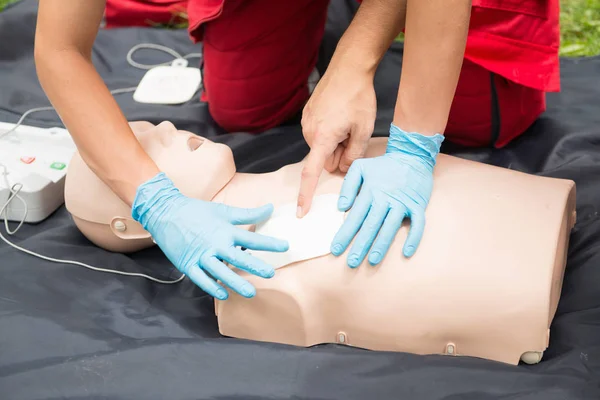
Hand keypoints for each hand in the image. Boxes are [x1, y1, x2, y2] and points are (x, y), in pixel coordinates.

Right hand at [132, 173, 288, 299]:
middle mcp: (214, 244)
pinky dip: (212, 287)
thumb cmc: (197, 211)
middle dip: (255, 266)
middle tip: (270, 274)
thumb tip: (270, 208)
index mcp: (224, 230)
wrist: (165, 213)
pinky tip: (224, 294)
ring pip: (220, 272)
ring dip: (235, 283)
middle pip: (237, 257)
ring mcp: (200, 255)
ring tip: (250, 293)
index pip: (251, 238)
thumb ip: (248, 214)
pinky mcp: (187, 264)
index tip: (285, 246)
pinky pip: (201, 279)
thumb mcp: (224, 211)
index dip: (269, 243)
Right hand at [297, 66, 375, 216]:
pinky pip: (319, 134)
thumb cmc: (358, 97)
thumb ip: (354, 155)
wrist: (348, 67)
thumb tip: (344, 169)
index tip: (301, 211)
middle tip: (354, 136)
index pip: (311, 173)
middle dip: (338, 155)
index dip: (306, 194)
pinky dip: (331, 132)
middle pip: (324, 160)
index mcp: (322, 138)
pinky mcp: (308, 115)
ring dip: (335, 143)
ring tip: (348, 122)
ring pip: (322, 147)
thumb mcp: (363, 129)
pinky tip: (341, 115)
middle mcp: (309, 132)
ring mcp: (306, 123)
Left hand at [330, 124, 443, 266]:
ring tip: (373, 261)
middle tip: (352, 262)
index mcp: (370, 191)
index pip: (355, 216)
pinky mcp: (418, 205)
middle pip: (371, 225)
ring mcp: (403, 202)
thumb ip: (348, 186)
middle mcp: (386, 198)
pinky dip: (414, 238)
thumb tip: (341, 207)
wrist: (411, 155)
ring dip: (382, 245)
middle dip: (361, 245)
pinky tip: (406, 252)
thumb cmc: (383, 165)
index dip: (345, 234)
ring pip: (391, 227)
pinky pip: (418, 224)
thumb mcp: (359, 167)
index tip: (336, 249)